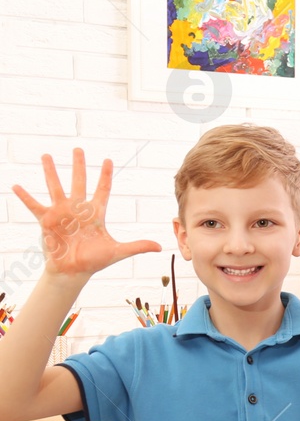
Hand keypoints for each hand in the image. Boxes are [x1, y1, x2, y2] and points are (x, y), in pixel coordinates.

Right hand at [12, 149, 159, 275]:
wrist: (74, 271)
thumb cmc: (94, 261)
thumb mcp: (118, 251)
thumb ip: (137, 246)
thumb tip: (161, 247)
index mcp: (96, 213)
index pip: (102, 189)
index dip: (104, 175)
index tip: (107, 159)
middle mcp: (78, 209)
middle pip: (79, 182)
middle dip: (79, 165)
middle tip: (78, 149)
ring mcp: (62, 213)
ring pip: (56, 187)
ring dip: (51, 172)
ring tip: (46, 155)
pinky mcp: (47, 221)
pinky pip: (34, 206)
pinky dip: (25, 197)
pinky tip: (16, 186)